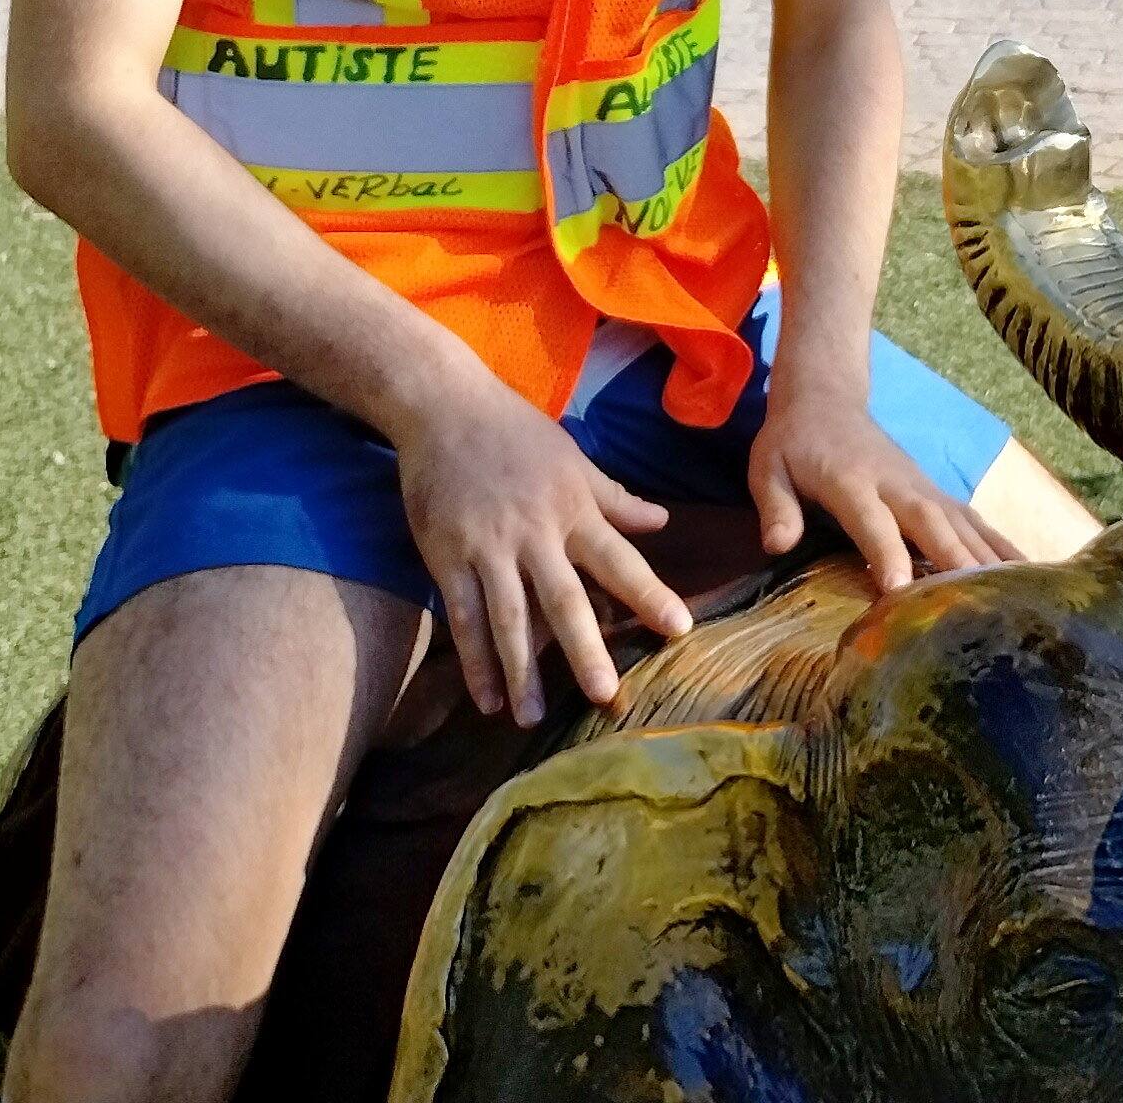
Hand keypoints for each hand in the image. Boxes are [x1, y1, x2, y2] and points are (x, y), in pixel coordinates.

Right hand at [392, 360, 691, 727]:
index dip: (649, 594)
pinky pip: (462, 615)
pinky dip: (474, 659)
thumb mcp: (572, 458)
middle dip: (586, 649)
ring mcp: (487, 546)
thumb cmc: (515, 431)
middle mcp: (534, 532)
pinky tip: (484, 697)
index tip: (679, 629)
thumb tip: (662, 520)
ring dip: (521, 671)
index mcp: (572, 507)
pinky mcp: (446, 556)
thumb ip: (615, 497)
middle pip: (564, 599)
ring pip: (509, 618)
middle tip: (607, 696)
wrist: (443, 405)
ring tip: (533, 718)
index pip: (619, 558)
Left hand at [747, 360, 1013, 592]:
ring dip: (990, 558)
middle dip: (954, 561)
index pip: (872, 519)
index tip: (898, 589)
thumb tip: (777, 544)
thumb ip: (775, 505)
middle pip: (931, 522)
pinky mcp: (938, 493)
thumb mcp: (767, 468)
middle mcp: (897, 483)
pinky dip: (1002, 547)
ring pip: (962, 522)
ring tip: (1019, 599)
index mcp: (851, 480)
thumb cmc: (793, 443)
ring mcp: (923, 486)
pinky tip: (1029, 576)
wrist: (827, 397)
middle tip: (976, 605)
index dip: (885, 552)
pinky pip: (975, 521)